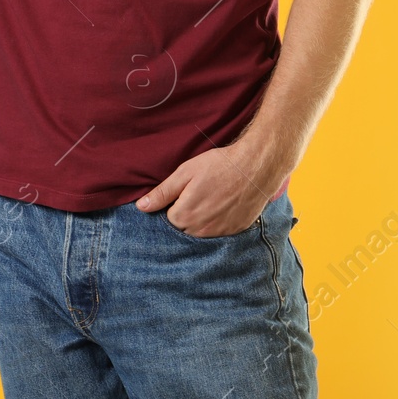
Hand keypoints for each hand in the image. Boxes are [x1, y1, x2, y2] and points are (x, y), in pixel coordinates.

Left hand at [135, 141, 284, 237]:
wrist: (256, 167)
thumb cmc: (219, 166)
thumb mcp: (185, 173)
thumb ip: (162, 193)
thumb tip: (141, 207)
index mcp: (184, 215)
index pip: (168, 219)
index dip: (174, 204)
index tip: (184, 192)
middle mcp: (201, 230)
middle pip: (184, 228)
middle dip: (186, 214)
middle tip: (199, 194)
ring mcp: (220, 232)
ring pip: (201, 233)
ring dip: (201, 220)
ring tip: (211, 199)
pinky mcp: (235, 231)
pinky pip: (219, 233)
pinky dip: (218, 222)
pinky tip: (224, 206)